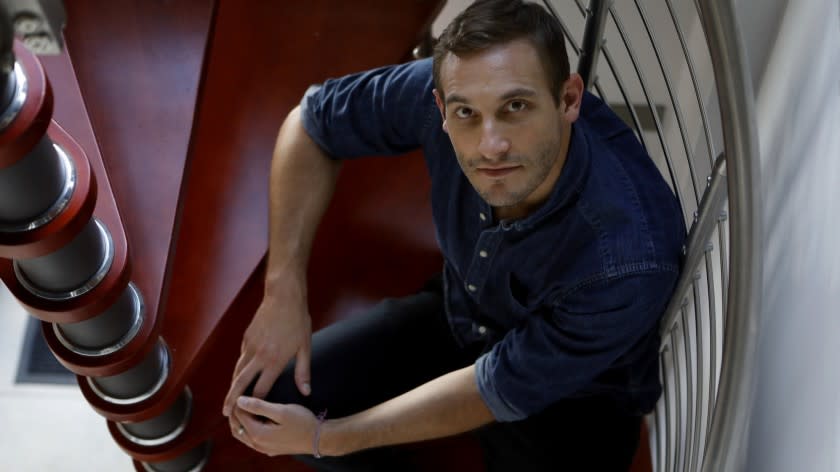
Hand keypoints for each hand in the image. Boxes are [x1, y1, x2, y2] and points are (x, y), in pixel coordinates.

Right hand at [223, 276, 311, 416]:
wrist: (283, 297)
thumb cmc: (297, 321)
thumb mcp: (305, 347)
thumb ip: (303, 372)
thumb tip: (306, 392)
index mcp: (274, 361)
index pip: (260, 389)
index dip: (255, 404)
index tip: (252, 415)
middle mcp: (259, 356)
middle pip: (241, 382)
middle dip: (233, 400)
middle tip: (226, 413)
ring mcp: (250, 346)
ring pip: (238, 370)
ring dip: (232, 385)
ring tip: (229, 399)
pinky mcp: (246, 338)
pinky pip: (241, 357)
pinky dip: (239, 369)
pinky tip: (240, 375)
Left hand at [232, 396, 318, 456]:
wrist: (320, 439)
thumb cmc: (303, 422)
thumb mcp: (282, 411)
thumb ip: (259, 406)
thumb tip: (239, 400)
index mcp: (258, 434)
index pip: (238, 416)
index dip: (238, 401)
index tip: (242, 386)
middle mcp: (258, 445)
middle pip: (236, 428)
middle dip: (235, 412)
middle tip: (240, 395)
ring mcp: (264, 449)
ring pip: (243, 435)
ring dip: (241, 421)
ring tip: (245, 405)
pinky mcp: (270, 449)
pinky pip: (252, 439)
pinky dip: (249, 428)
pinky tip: (255, 418)